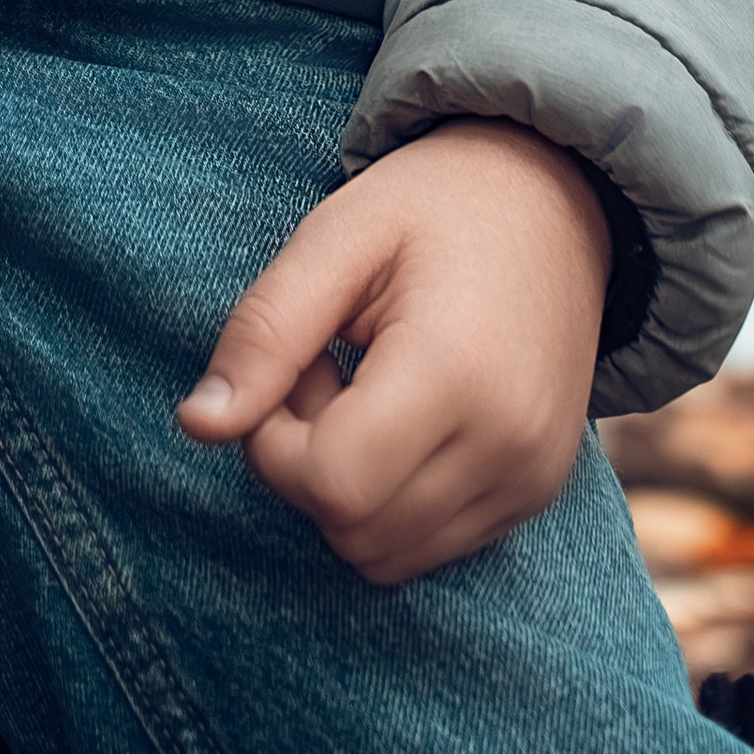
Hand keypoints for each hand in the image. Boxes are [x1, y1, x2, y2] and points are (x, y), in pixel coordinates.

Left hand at [176, 121, 611, 583]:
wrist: (557, 198)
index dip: (275, 443)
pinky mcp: (535, 494)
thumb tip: (196, 426)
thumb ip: (265, 332)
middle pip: (354, 532)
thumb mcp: (336, 237)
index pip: (331, 484)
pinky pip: (430, 547)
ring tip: (360, 391)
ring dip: (345, 490)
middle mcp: (508, 447)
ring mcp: (530, 481)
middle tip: (321, 370)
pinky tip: (399, 419)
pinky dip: (389, 502)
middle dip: (305, 466)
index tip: (291, 368)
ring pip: (387, 555)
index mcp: (456, 373)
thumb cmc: (434, 203)